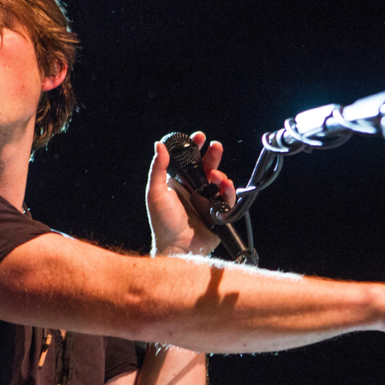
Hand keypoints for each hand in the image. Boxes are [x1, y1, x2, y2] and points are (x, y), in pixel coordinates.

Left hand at [146, 132, 235, 256]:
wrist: (178, 248)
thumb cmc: (163, 223)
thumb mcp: (156, 192)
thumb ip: (158, 168)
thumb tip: (159, 145)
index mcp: (178, 184)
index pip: (188, 161)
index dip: (195, 148)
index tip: (200, 137)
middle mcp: (193, 190)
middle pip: (206, 167)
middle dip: (213, 155)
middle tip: (216, 146)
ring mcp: (206, 201)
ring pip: (219, 181)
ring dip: (220, 174)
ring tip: (217, 176)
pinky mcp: (218, 213)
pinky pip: (227, 198)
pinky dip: (229, 190)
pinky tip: (225, 186)